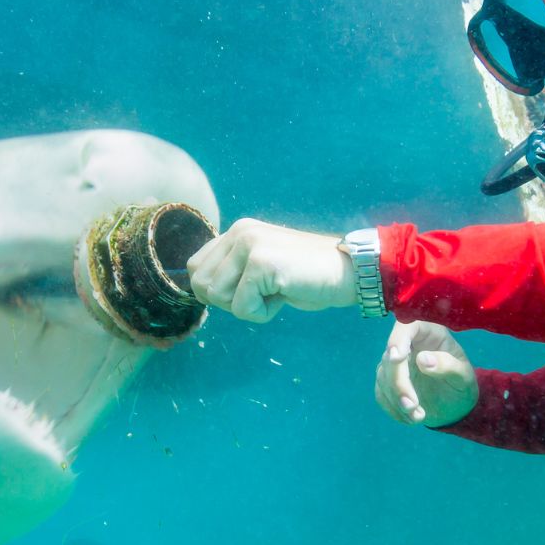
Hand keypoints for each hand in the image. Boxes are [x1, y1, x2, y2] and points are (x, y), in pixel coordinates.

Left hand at [187, 218, 355, 322]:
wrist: (348, 272)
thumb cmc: (307, 276)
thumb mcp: (262, 266)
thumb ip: (233, 270)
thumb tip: (201, 288)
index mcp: (237, 230)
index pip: (195, 267)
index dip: (217, 291)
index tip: (251, 289)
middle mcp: (240, 232)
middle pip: (201, 285)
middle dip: (229, 301)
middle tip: (264, 292)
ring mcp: (250, 245)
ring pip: (218, 298)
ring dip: (248, 307)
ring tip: (276, 291)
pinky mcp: (261, 263)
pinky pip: (242, 308)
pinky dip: (263, 313)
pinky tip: (284, 295)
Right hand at [375, 321, 477, 426]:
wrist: (454, 406)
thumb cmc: (462, 385)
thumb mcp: (464, 377)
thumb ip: (448, 366)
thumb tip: (423, 360)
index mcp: (429, 333)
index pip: (408, 326)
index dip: (398, 339)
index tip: (397, 357)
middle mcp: (408, 344)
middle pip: (391, 357)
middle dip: (398, 384)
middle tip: (412, 406)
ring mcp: (396, 363)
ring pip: (384, 377)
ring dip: (397, 400)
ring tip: (418, 417)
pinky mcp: (388, 382)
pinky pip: (381, 393)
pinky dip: (394, 409)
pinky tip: (411, 418)